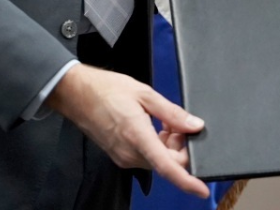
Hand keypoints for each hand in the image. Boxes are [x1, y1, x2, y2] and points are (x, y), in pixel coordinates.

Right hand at [47, 63, 208, 196]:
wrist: (77, 94)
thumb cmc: (107, 89)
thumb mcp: (145, 94)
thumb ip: (172, 113)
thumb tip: (195, 125)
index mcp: (138, 136)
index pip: (167, 167)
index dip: (187, 181)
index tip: (202, 190)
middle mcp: (130, 153)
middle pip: (167, 163)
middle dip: (180, 147)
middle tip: (178, 123)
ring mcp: (123, 157)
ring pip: (157, 160)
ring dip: (167, 145)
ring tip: (164, 120)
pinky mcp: (119, 156)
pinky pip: (146, 157)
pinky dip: (156, 145)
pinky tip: (153, 126)